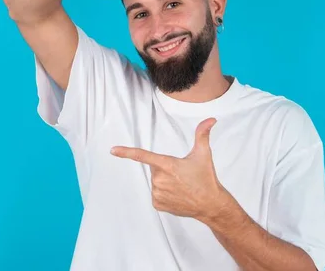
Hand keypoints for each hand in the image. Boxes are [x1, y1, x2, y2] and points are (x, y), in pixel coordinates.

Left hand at [111, 118, 230, 220]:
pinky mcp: (158, 204)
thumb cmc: (206, 178)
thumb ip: (203, 134)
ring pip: (156, 182)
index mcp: (167, 165)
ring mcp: (158, 193)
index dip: (126, 152)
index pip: (143, 156)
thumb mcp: (204, 154)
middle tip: (182, 174)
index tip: (113, 150)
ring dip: (166, 182)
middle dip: (165, 169)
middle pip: (155, 168)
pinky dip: (165, 194)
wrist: (210, 204)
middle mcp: (160, 180)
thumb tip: (211, 119)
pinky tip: (178, 195)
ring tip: (182, 186)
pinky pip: (156, 194)